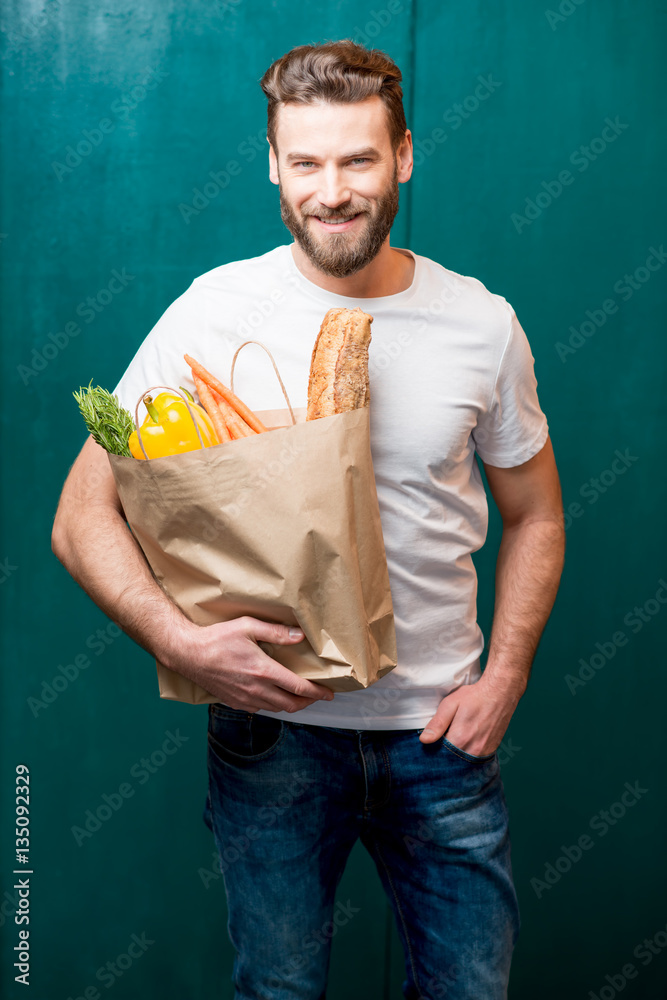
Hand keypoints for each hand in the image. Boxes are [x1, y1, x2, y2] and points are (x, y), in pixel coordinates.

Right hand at [161, 616, 334, 713]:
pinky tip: (273, 696)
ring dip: (291, 705)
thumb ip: (276, 632)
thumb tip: (299, 636)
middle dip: (308, 702)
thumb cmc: (217, 638)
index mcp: (264, 671)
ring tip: (299, 696)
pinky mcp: (235, 702)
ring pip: (276, 709)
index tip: (329, 693)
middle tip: (317, 696)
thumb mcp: (248, 627)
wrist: (188, 654)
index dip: (317, 693)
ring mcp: (245, 699)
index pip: (298, 688)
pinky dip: (272, 705)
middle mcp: (256, 689)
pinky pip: (260, 709)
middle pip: (291, 704)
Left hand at [418, 672, 521, 753]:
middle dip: (444, 754)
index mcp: (460, 739)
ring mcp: (483, 752)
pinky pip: (474, 759)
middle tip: (442, 739)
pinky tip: (464, 742)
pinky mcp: (490, 751)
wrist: (500, 694)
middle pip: (451, 761)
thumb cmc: (475, 697)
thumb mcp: (450, 704)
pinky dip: (467, 754)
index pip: (439, 755)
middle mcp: (472, 750)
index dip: (433, 750)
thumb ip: (437, 723)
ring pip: (463, 761)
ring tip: (453, 739)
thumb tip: (424, 740)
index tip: (432, 742)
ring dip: (456, 755)